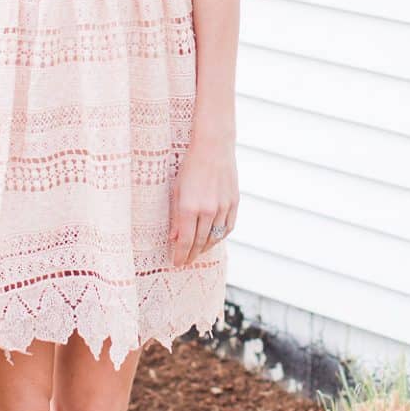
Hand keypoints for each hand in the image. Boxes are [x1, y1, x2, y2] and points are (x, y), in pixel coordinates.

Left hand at [168, 136, 237, 267]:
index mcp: (190, 207)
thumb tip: (175, 238)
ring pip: (215, 237)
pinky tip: (213, 239)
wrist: (213, 147)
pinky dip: (220, 237)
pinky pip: (228, 228)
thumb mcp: (177, 190)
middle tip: (186, 261)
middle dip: (192, 255)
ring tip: (198, 252)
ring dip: (205, 248)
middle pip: (200, 242)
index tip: (177, 263)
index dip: (181, 255)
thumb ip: (176, 216)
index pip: (185, 241)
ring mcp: (223, 207)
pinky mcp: (234, 202)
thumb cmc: (190, 167)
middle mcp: (208, 210)